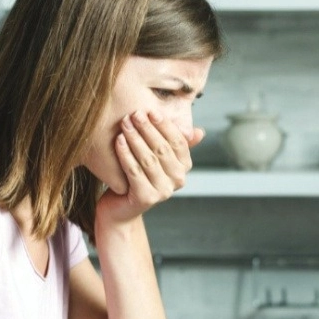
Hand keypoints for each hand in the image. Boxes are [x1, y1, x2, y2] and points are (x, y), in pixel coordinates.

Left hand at [99, 110, 202, 224]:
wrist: (120, 208)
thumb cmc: (138, 176)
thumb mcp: (156, 156)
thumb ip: (173, 142)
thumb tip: (199, 132)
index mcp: (184, 166)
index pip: (178, 141)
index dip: (164, 125)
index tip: (150, 110)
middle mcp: (178, 180)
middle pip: (162, 149)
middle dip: (147, 129)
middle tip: (133, 114)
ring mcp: (163, 191)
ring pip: (148, 159)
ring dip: (135, 138)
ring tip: (124, 123)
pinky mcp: (146, 198)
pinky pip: (134, 171)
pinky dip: (126, 154)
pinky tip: (118, 140)